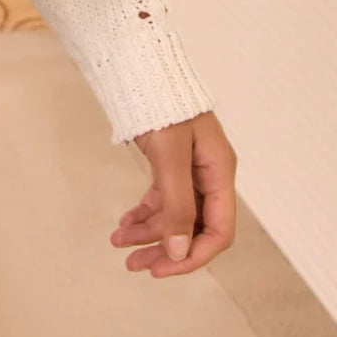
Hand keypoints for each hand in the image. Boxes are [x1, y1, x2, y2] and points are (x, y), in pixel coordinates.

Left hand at [111, 109, 236, 276]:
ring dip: (148, 232)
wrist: (142, 67)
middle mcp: (208, 175)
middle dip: (164, 249)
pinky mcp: (170, 163)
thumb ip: (177, 204)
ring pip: (173, 215)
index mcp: (219, 173)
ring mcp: (189, 169)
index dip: (193, 256)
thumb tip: (179, 252)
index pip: (218, 231)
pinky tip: (124, 222)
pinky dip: (144, 212)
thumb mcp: (171, 156)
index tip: (162, 269)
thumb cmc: (162, 104)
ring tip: (117, 242)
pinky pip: (161, 198)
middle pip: (193, 227)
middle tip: (133, 266)